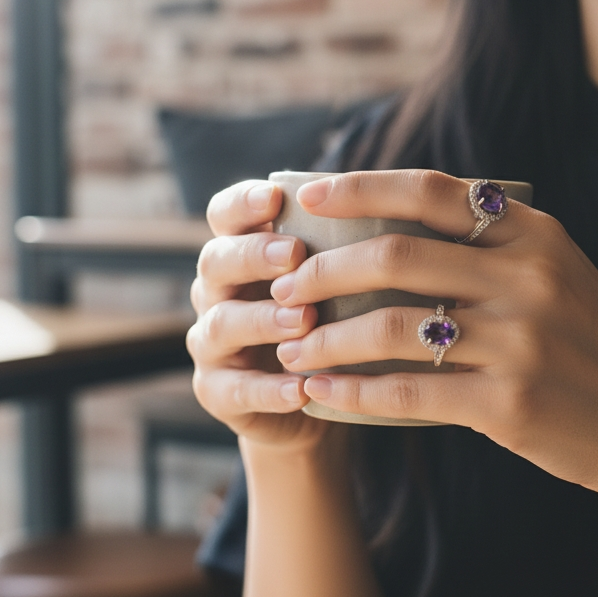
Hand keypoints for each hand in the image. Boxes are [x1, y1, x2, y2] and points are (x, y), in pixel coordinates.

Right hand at [187, 179, 327, 451]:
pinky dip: (269, 390)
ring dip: (263, 319)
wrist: (319, 400)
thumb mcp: (335, 281)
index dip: (243, 203)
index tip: (274, 196)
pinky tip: (301, 389)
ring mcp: (211, 344)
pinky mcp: (217, 394)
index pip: (225, 215)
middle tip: (293, 253)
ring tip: (304, 320)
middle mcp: (216, 292)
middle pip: (216, 262)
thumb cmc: (330, 322)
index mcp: (240, 253)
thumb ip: (338, 249)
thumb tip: (386, 207)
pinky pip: (236, 390)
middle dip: (253, 255)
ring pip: (222, 323)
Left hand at [271, 169, 597, 501]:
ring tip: (288, 347)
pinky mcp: (510, 403)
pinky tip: (319, 395)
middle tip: (282, 287)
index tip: (307, 194)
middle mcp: (527, 278)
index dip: (360, 187)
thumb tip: (387, 226)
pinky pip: (407, 392)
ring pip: (391, 327)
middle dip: (323, 269)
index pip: (431, 192)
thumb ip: (489, 246)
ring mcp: (520, 341)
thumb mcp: (556, 274)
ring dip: (325, 338)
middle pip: (396, 256)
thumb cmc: (587, 343)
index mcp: (534, 235)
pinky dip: (352, 392)